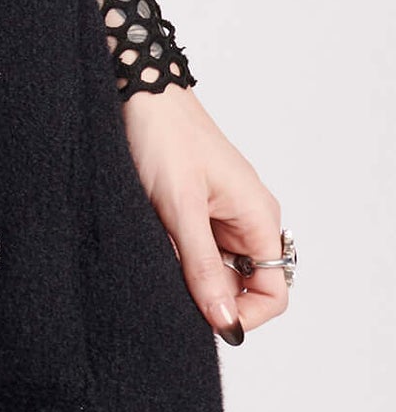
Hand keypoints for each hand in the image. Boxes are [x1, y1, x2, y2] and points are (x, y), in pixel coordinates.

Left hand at [121, 85, 289, 343]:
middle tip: (171, 283)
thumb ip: (201, 266)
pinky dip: (177, 251)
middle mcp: (248, 217)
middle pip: (243, 283)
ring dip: (189, 271)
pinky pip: (196, 245)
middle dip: (210, 293)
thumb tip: (227, 323)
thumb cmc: (163, 135)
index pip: (274, 291)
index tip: (205, 317)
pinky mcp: (197, 205)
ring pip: (216, 266)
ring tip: (159, 250)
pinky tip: (153, 238)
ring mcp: (223, 211)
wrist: (137, 89)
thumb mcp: (179, 207)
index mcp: (259, 217)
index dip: (244, 314)